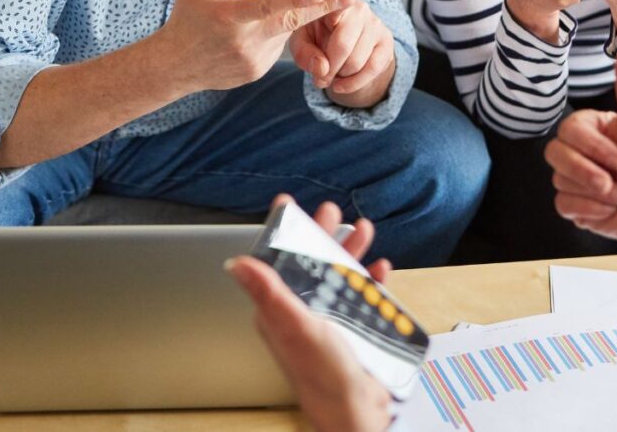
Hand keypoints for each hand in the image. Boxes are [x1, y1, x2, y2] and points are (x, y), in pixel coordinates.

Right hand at [162, 0, 354, 92]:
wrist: (174, 68)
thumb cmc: (184, 21)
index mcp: (230, 16)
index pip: (268, 6)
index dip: (295, 0)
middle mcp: (246, 40)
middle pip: (292, 22)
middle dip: (324, 9)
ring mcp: (254, 59)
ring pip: (284, 34)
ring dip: (281, 22)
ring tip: (245, 24)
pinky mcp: (257, 71)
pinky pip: (276, 49)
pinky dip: (272, 38)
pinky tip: (246, 38)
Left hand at [228, 196, 391, 431]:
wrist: (357, 410)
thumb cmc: (322, 376)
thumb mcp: (295, 325)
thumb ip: (269, 292)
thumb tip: (236, 264)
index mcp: (280, 308)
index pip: (278, 260)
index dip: (285, 231)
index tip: (289, 206)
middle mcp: (302, 311)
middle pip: (311, 262)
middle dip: (323, 234)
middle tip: (332, 212)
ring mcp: (328, 319)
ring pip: (338, 274)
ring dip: (351, 252)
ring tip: (363, 231)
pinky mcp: (352, 328)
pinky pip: (361, 295)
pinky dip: (371, 280)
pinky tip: (379, 269)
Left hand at [289, 0, 395, 105]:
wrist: (342, 44)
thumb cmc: (315, 38)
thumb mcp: (302, 43)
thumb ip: (304, 53)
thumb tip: (322, 70)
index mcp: (334, 1)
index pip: (335, 6)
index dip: (333, 15)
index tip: (331, 21)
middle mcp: (359, 8)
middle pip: (343, 45)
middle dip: (328, 69)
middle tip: (319, 80)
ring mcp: (376, 24)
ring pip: (357, 61)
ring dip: (340, 76)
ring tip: (330, 77)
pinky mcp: (387, 41)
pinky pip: (373, 69)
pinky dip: (354, 83)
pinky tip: (340, 86)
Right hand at [545, 40, 616, 246]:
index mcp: (591, 130)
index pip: (567, 131)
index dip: (592, 147)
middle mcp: (580, 153)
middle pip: (554, 155)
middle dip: (588, 172)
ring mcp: (576, 181)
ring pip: (560, 181)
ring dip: (597, 193)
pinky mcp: (577, 208)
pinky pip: (564, 206)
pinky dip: (591, 211)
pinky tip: (611, 210)